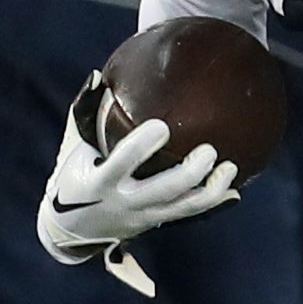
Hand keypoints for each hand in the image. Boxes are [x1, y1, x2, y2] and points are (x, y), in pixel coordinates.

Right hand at [36, 74, 240, 295]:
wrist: (71, 228)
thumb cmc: (73, 175)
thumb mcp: (73, 146)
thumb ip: (85, 112)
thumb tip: (99, 75)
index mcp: (99, 181)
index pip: (123, 162)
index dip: (142, 146)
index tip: (162, 127)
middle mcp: (123, 202)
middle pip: (164, 190)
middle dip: (190, 172)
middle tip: (209, 150)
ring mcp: (141, 216)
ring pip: (182, 207)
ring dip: (210, 190)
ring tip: (231, 168)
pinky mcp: (153, 224)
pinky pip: (187, 214)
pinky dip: (211, 203)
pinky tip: (232, 191)